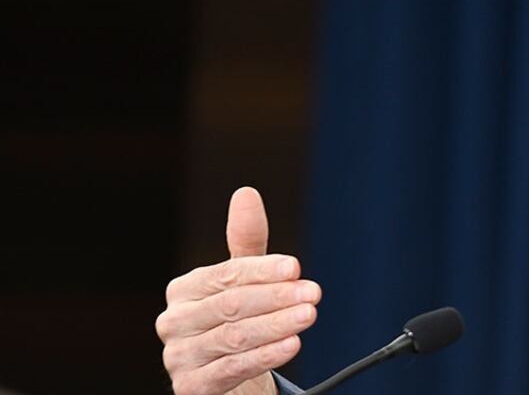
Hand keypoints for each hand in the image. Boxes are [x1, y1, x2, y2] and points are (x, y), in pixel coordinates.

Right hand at [157, 187, 321, 394]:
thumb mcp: (243, 280)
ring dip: (276, 326)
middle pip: (231, 305)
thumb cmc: (236, 319)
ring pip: (234, 337)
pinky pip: (232, 369)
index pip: (226, 275)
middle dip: (277, 298)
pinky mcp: (191, 388)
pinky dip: (266, 356)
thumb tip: (246, 192)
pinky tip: (292, 345)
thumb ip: (246, 241)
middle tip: (313, 293)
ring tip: (308, 316)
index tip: (296, 267)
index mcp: (184, 289)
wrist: (224, 378)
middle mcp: (174, 322)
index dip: (262, 270)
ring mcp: (179, 357)